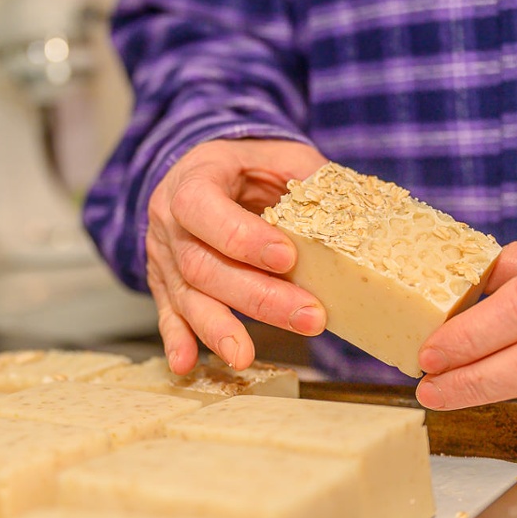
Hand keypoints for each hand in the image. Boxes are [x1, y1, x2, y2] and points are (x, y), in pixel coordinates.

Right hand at [146, 139, 328, 373]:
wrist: (204, 171)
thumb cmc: (245, 165)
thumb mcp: (278, 154)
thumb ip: (308, 177)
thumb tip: (351, 210)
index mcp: (194, 179)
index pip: (203, 208)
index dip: (241, 237)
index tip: (287, 258)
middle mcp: (170, 220)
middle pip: (202, 264)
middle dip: (255, 296)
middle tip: (306, 315)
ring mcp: (164, 255)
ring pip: (186, 296)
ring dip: (219, 328)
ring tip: (243, 356)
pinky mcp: (165, 283)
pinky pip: (168, 313)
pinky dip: (178, 340)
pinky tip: (186, 363)